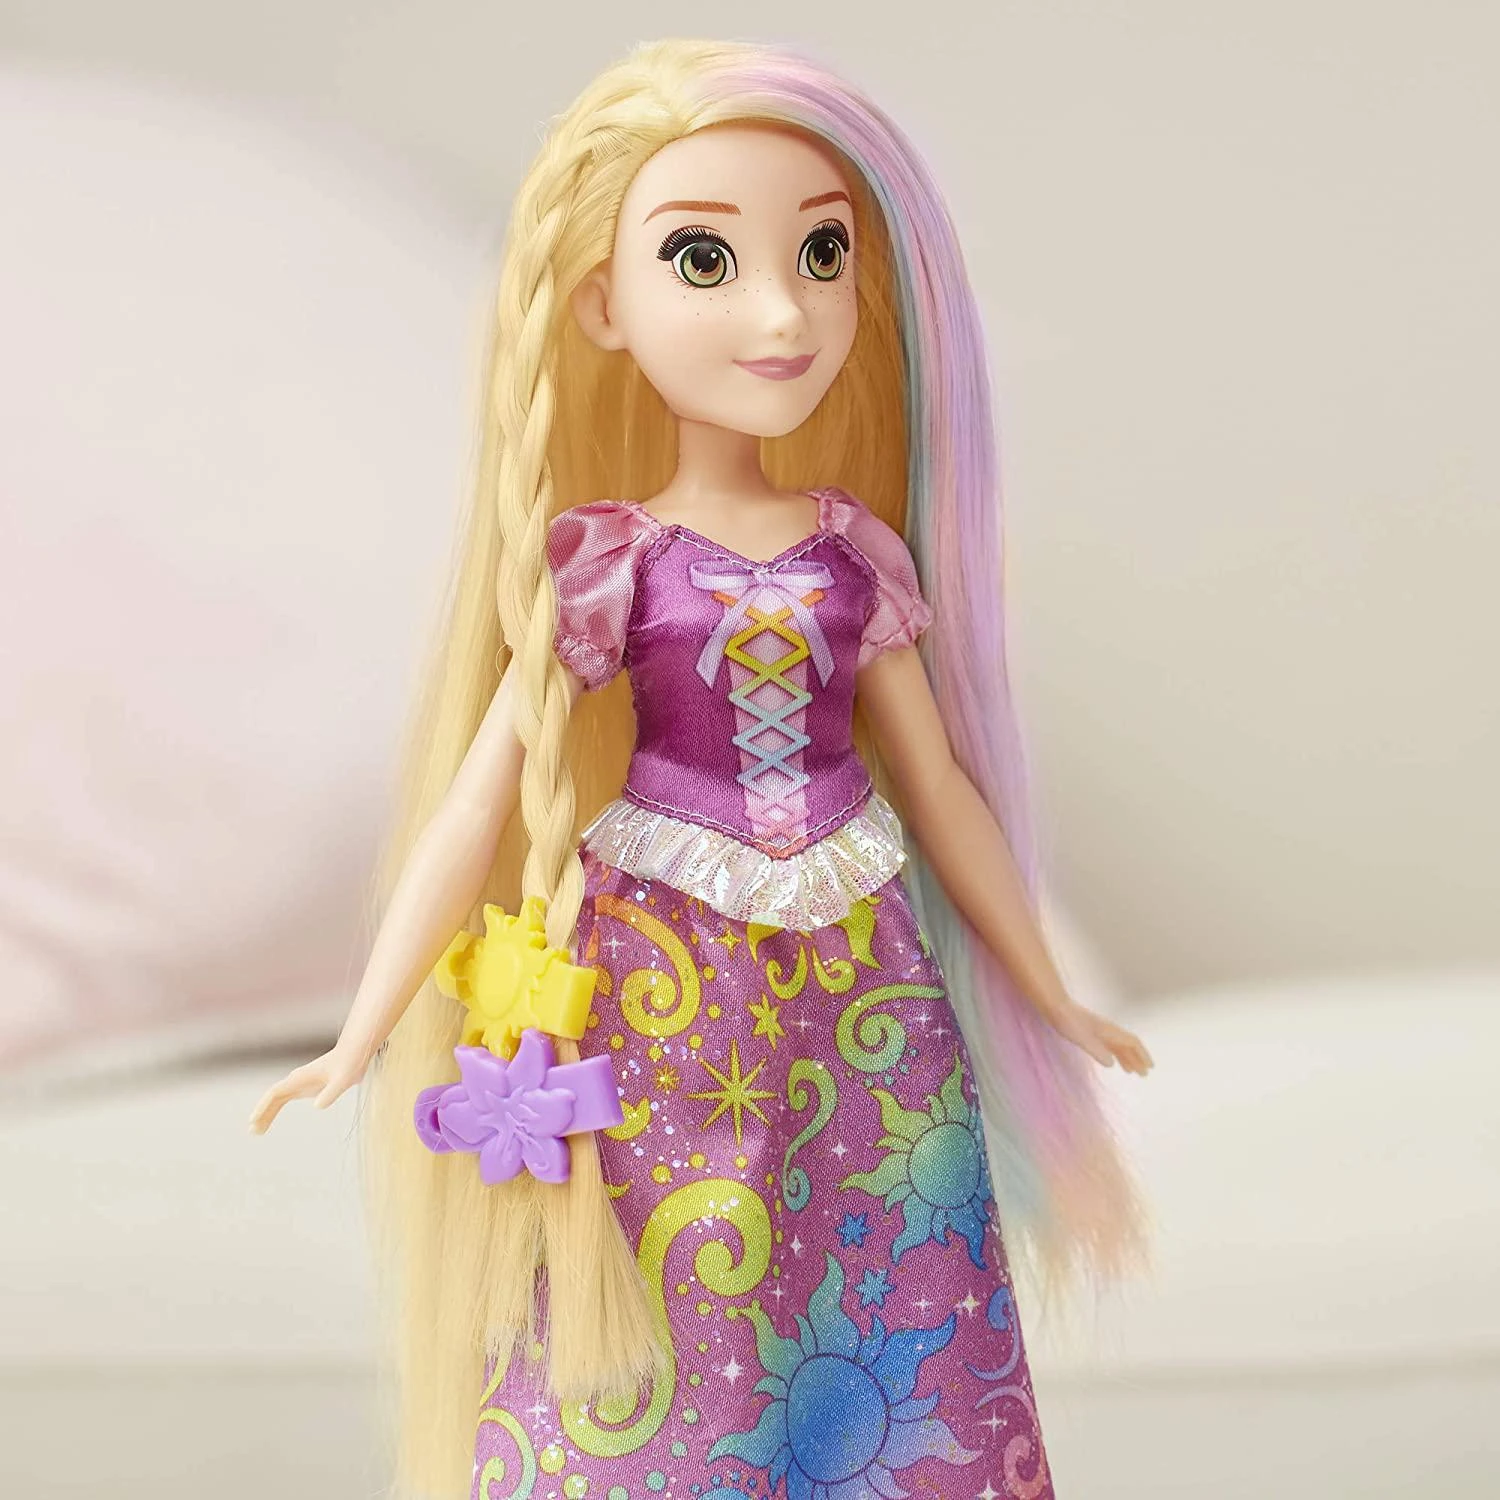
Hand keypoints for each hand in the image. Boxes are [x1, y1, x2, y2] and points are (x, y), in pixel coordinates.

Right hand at [248, 1041, 368, 1133]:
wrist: (354, 1053)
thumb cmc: (349, 1065)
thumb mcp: (343, 1080)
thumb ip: (332, 1092)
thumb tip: (318, 1107)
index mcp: (301, 1077)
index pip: (276, 1092)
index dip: (264, 1105)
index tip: (253, 1119)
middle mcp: (296, 1080)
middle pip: (272, 1097)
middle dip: (261, 1113)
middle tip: (252, 1131)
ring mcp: (299, 1083)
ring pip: (276, 1100)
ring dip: (265, 1114)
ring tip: (257, 1132)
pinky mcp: (304, 1088)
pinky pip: (283, 1100)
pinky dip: (274, 1110)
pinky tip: (267, 1122)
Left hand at [1047, 1001, 1153, 1074]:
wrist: (1055, 1007)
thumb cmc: (1067, 1021)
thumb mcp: (1082, 1038)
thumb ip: (1097, 1050)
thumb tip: (1111, 1064)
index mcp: (1109, 1030)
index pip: (1132, 1042)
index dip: (1142, 1055)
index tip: (1150, 1067)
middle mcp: (1107, 1030)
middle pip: (1128, 1045)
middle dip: (1137, 1059)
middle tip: (1144, 1074)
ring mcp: (1099, 1030)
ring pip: (1118, 1045)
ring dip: (1128, 1058)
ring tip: (1132, 1071)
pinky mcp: (1090, 1032)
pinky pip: (1108, 1044)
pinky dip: (1115, 1054)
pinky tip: (1113, 1061)